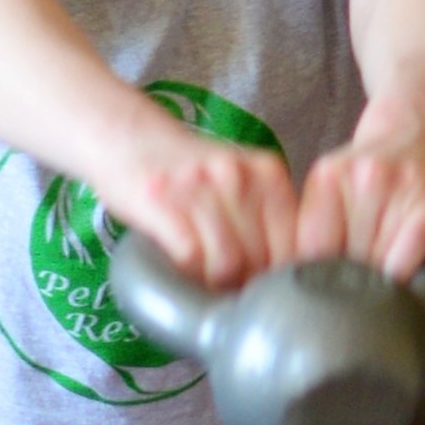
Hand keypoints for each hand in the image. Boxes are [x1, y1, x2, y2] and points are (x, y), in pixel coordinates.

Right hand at [98, 127, 298, 288]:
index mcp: (269, 173)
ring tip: (199, 278)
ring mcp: (200, 184)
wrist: (127, 138)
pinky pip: (190, 257)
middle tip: (222, 286)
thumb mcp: (241, 185)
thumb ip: (270, 220)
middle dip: (244, 283)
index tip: (256, 283)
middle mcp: (239, 174)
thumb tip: (284, 283)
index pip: (296, 245)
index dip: (277, 277)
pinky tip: (178, 267)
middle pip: (261, 260)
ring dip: (212, 284)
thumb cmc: (189, 177)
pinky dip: (185, 274)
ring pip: (227, 264)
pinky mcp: (160, 200)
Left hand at [295, 101, 424, 278]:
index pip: (311, 248)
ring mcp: (402, 186)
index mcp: (328, 177)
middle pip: (346, 258)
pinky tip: (403, 274)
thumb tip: (312, 291)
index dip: (316, 277)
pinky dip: (405, 273)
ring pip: (378, 261)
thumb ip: (318, 229)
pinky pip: (410, 254)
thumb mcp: (332, 189)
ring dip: (380, 277)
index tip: (324, 288)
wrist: (423, 130)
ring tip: (382, 267)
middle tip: (358, 277)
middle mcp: (364, 177)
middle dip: (349, 278)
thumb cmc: (374, 174)